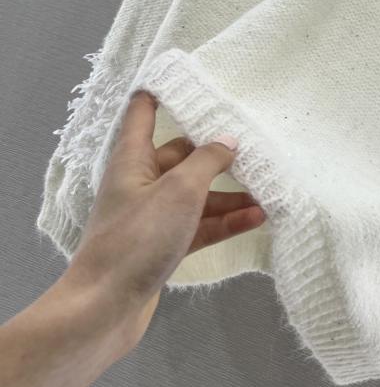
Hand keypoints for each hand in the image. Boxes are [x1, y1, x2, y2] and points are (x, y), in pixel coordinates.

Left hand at [65, 90, 264, 352]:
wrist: (105, 309)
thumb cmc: (137, 238)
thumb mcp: (180, 190)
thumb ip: (208, 160)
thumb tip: (228, 140)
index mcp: (133, 158)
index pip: (144, 111)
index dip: (163, 90)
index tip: (193, 77)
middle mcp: (140, 182)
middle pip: (181, 155)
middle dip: (217, 152)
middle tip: (254, 144)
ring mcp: (151, 216)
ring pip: (196, 194)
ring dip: (230, 193)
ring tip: (268, 190)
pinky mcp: (162, 246)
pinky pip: (199, 225)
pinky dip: (225, 221)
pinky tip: (257, 218)